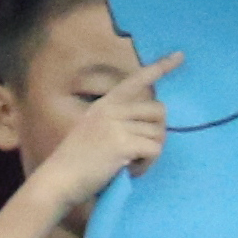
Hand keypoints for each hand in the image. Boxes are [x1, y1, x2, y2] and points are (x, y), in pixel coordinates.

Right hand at [33, 50, 178, 207]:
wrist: (58, 180)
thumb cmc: (74, 163)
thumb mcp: (91, 130)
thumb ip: (116, 122)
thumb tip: (151, 125)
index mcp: (104, 105)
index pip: (135, 80)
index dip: (160, 67)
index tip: (180, 56)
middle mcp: (111, 110)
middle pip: (158, 110)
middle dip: (157, 133)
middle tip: (141, 152)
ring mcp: (116, 125)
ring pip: (158, 133)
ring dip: (150, 154)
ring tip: (130, 165)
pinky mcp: (123, 144)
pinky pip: (154, 150)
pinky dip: (147, 165)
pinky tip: (131, 171)